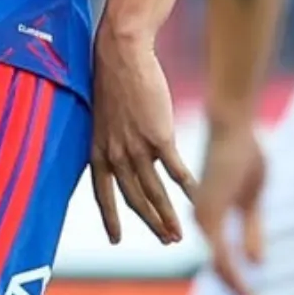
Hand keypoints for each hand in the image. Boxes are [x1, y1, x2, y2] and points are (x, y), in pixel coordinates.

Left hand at [89, 32, 196, 244]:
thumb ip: (114, 140)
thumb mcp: (103, 116)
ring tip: (178, 234)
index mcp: (97, 150)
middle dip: (150, 223)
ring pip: (154, 192)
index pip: (101, 194)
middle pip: (134, 199)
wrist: (121, 54)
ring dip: (168, 216)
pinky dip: (187, 188)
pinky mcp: (159, 136)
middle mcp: (115, 154)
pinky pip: (175, 171)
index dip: (110, 217)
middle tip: (165, 240)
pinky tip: (196, 197)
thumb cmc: (113, 78)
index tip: (115, 239)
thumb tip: (133, 154)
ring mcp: (137, 147)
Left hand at [194, 118, 266, 294]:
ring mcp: (204, 218)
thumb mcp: (252, 200)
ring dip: (239, 289)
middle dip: (242, 294)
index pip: (224, 264)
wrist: (233, 125)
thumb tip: (256, 261)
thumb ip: (251, 229)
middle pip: (221, 271)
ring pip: (220, 266)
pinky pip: (220, 250)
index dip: (241, 286)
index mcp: (211, 221)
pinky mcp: (209, 210)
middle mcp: (202, 223)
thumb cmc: (243, 155)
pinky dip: (233, 271)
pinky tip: (245, 285)